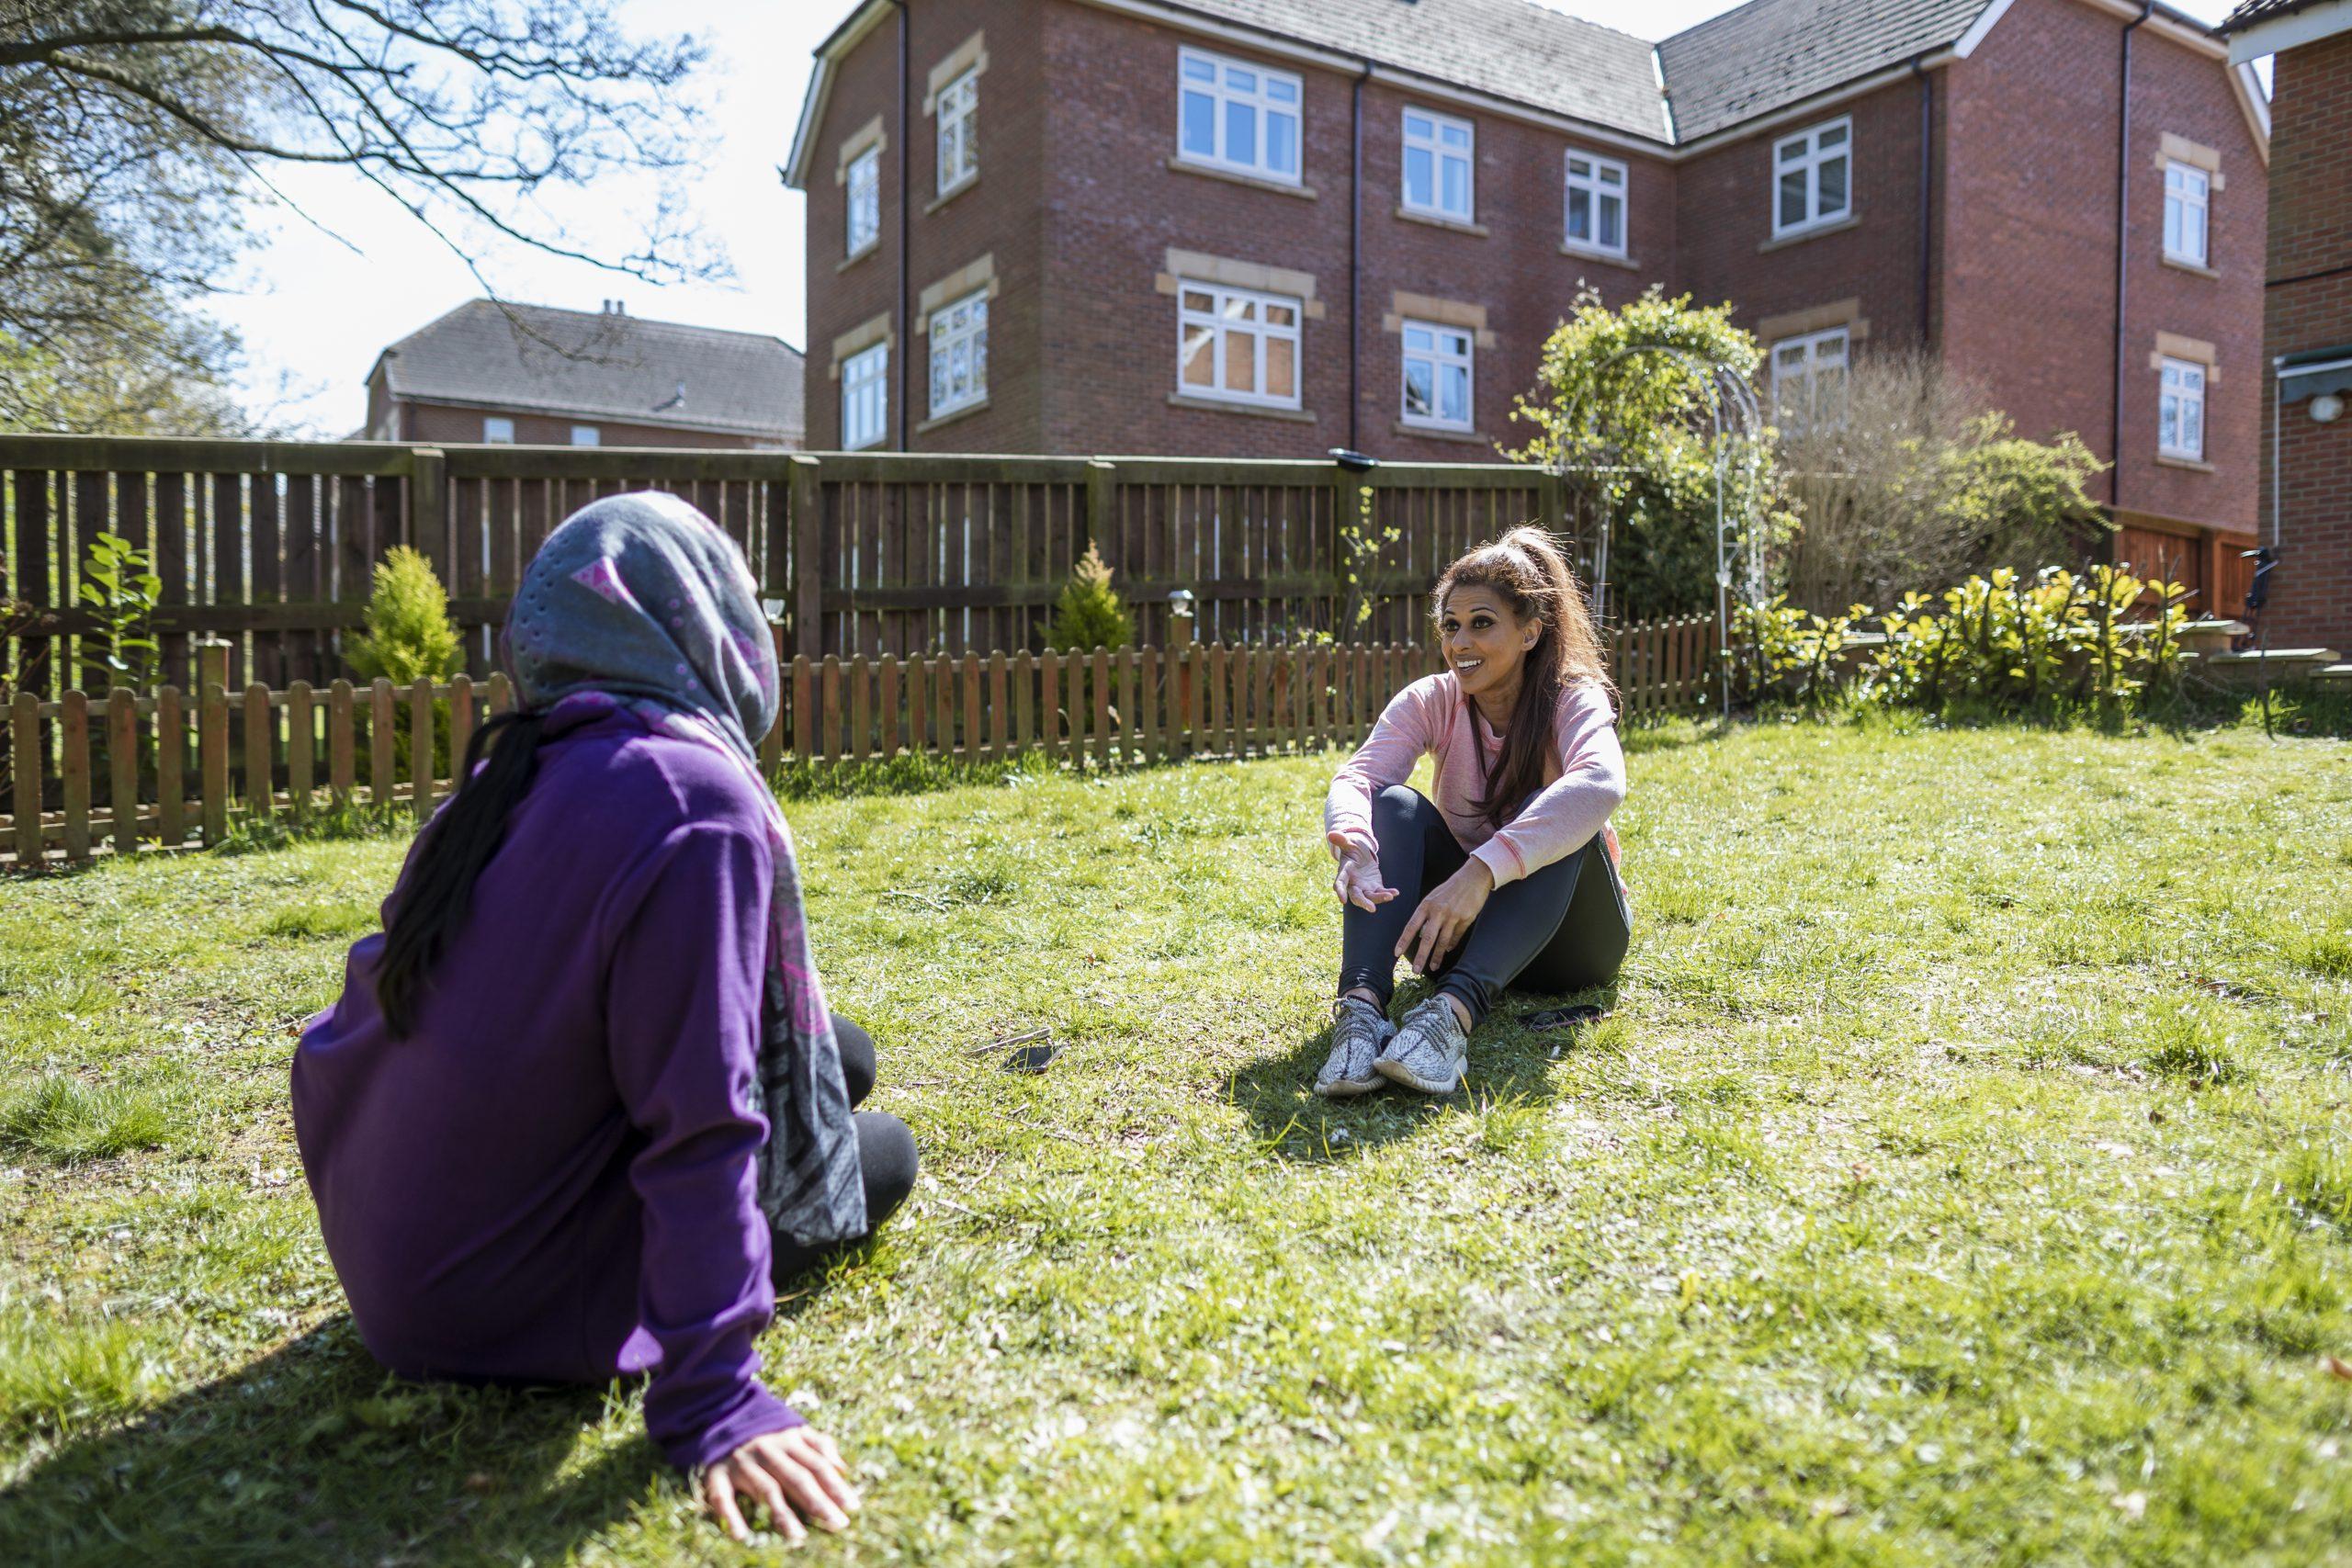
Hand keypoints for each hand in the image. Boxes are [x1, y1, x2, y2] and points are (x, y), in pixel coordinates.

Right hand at [700, 1426, 859, 1545]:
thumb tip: (843, 1468)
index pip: (817, 1465)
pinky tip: (741, 1535)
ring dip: (783, 1514)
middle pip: (797, 1478)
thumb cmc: (766, 1432)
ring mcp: (742, 1463)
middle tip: (837, 1524)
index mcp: (789, 1440)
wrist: (719, 1415)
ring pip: (766, 1489)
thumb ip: (819, 1445)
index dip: (836, 1486)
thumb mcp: (794, 1430)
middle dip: (819, 1502)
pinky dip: (731, 1516)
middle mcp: (768, 1451)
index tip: (852, 1506)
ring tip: (799, 1537)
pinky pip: (723, 1497)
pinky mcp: (717, 1474)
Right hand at [1328, 834, 1396, 912]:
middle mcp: (1353, 883)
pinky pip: (1381, 892)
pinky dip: (1388, 893)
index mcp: (1344, 873)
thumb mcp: (1348, 843)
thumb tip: (1331, 833)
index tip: (1342, 900)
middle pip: (1356, 896)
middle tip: (1372, 909)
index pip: (1340, 883)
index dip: (1340, 891)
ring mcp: (1364, 887)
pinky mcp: (1374, 887)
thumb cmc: (1352, 848)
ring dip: (1379, 898)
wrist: (1361, 854)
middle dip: (1364, 902)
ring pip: (1370, 897)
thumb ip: (1341, 840)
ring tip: (1389, 896)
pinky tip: (1396, 892)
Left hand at [1397, 859, 1492, 973]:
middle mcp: (1438, 911)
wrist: (1472, 878)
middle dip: (1421, 956)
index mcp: (1426, 905)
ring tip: (1433, 966)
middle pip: (1427, 938)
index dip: (1404, 940)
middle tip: (1416, 970)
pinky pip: (1456, 936)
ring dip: (1437, 956)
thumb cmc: (1450, 889)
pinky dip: (1451, 945)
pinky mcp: (1466, 919)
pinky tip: (1447, 951)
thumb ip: (1427, 916)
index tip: (1396, 953)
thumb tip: (1424, 936)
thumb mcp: (1433, 898)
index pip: (1411, 926)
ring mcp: (1453, 916)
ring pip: (1443, 941)